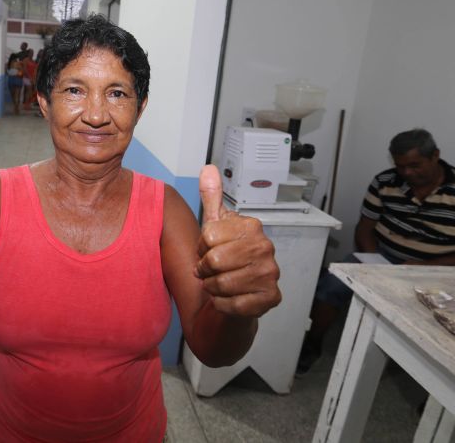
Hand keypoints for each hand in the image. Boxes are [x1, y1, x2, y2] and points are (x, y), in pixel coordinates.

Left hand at [194, 165, 280, 317]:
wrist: (238, 294)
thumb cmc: (225, 259)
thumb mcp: (215, 226)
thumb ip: (211, 198)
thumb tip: (208, 169)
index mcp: (252, 227)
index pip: (208, 234)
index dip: (201, 247)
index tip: (208, 250)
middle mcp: (265, 248)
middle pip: (214, 259)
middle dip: (204, 269)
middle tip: (209, 270)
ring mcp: (271, 273)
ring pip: (221, 283)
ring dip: (211, 287)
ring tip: (217, 283)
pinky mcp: (270, 298)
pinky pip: (233, 304)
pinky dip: (221, 304)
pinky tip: (226, 298)